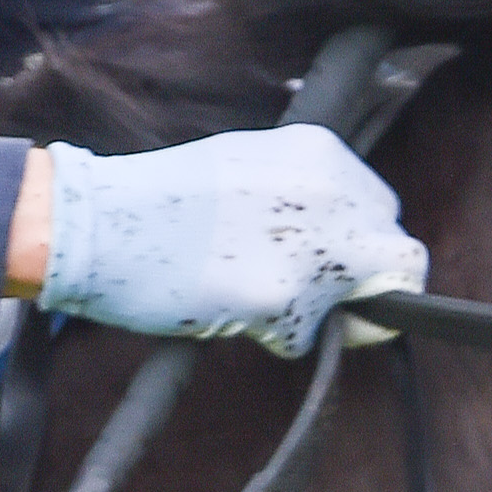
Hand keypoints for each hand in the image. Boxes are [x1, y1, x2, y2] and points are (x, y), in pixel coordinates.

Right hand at [33, 126, 425, 355]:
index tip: (331, 269)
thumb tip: (340, 236)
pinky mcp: (287, 300)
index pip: (383, 210)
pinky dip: (273, 337)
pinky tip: (228, 309)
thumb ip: (302, 193)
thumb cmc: (158, 201)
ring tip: (258, 301)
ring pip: (367, 306)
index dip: (359, 249)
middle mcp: (333, 194)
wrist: (94, 223)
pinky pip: (306, 339)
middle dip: (362, 288)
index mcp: (322, 153)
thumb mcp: (247, 166)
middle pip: (397, 259)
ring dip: (325, 317)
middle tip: (311, 304)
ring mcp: (315, 247)